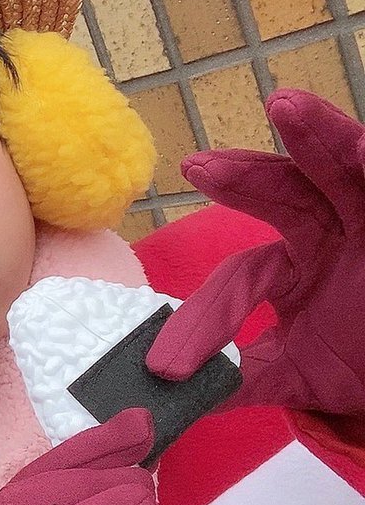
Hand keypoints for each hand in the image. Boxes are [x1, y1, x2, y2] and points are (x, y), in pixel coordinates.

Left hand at [147, 90, 364, 418]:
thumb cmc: (357, 366)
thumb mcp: (292, 377)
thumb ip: (233, 382)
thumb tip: (160, 399)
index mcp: (291, 267)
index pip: (242, 278)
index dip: (209, 319)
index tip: (169, 365)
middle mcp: (331, 234)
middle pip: (285, 194)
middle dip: (246, 178)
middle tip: (198, 166)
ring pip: (347, 171)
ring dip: (321, 137)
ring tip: (286, 106)